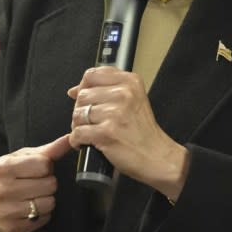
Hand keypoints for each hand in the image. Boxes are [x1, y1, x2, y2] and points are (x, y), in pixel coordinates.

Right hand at [0, 135, 71, 231]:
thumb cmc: (2, 178)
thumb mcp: (17, 159)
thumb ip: (46, 150)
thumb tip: (69, 139)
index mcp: (4, 167)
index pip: (44, 165)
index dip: (46, 167)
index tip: (38, 169)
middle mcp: (2, 189)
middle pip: (50, 184)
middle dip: (47, 183)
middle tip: (36, 183)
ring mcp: (6, 211)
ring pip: (49, 202)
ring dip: (46, 199)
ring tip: (34, 195)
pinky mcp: (12, 228)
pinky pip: (44, 218)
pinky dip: (42, 213)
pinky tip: (30, 208)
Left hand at [68, 67, 188, 201]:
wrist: (157, 156)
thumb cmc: (144, 132)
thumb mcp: (133, 99)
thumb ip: (106, 89)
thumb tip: (74, 90)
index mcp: (130, 82)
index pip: (92, 75)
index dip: (84, 88)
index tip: (87, 99)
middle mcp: (124, 94)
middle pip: (82, 95)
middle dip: (81, 111)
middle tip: (92, 122)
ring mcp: (115, 113)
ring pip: (77, 114)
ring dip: (79, 127)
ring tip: (90, 133)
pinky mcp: (107, 132)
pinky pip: (77, 133)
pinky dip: (77, 141)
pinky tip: (87, 143)